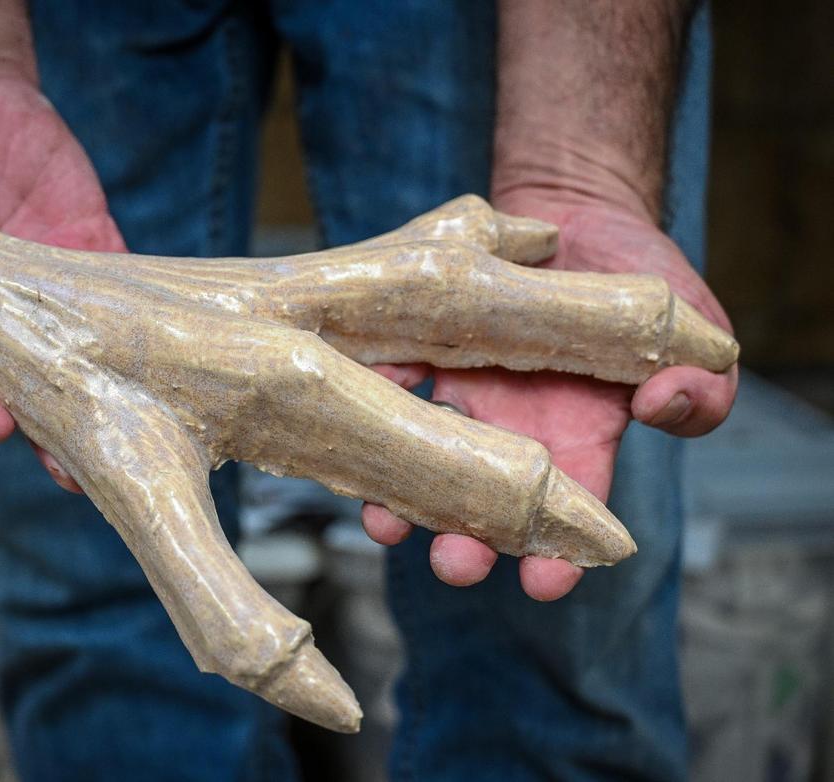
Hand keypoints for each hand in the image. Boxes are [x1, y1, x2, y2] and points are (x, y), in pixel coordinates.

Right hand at [0, 68, 124, 451]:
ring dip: (98, 398)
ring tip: (125, 436)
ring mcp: (45, 285)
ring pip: (75, 355)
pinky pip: (116, 292)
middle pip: (18, 385)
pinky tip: (155, 360)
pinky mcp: (88, 248)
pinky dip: (135, 325)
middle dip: (41, 430)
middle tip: (69, 465)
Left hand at [363, 188, 737, 599]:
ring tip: (387, 520)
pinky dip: (368, 394)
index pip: (565, 517)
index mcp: (572, 442)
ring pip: (418, 457)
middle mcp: (504, 430)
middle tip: (456, 562)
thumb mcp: (690, 332)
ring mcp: (454, 392)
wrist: (578, 219)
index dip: (556, 557)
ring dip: (399, 493)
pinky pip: (383, 376)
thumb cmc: (637, 286)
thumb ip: (702, 385)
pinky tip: (358, 406)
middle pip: (480, 503)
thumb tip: (668, 402)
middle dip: (464, 541)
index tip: (545, 582)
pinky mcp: (415, 345)